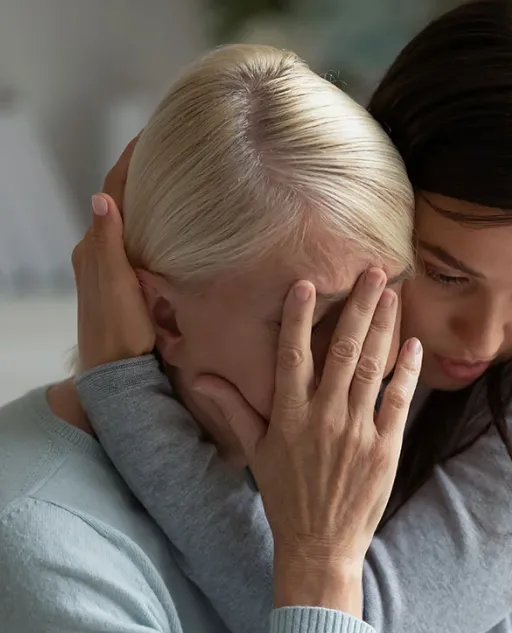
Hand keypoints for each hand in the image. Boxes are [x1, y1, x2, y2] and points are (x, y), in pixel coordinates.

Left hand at [71, 136, 155, 371]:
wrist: (115, 373)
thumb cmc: (118, 332)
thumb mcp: (116, 286)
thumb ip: (108, 243)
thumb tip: (102, 198)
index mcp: (93, 248)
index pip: (112, 192)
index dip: (129, 162)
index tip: (151, 135)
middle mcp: (97, 253)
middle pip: (118, 201)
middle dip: (140, 175)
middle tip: (169, 152)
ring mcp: (108, 269)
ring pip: (126, 222)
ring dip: (144, 200)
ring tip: (172, 182)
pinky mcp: (122, 283)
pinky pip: (133, 242)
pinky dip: (147, 225)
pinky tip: (166, 228)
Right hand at [195, 269, 421, 617]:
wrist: (320, 544)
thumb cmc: (286, 498)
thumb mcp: (257, 453)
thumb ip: (235, 409)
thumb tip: (203, 377)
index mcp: (288, 416)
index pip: (293, 354)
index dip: (300, 316)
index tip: (309, 283)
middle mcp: (323, 417)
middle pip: (343, 350)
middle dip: (359, 306)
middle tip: (374, 271)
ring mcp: (357, 431)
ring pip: (373, 367)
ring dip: (385, 327)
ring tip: (393, 294)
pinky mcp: (385, 447)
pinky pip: (397, 400)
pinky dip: (406, 371)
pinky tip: (412, 344)